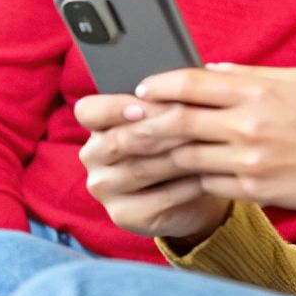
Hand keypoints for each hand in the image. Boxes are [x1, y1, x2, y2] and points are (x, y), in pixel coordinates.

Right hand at [74, 93, 229, 240]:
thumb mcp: (168, 117)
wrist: (191, 190)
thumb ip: (166, 101)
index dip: (113, 108)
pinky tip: (206, 174)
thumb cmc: (176, 142)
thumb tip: (190, 79)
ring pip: (140, 169)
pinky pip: (158, 198)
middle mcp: (92, 156)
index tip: (141, 106)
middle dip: (159, 128)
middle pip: (119, 140)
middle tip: (193, 120)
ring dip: (175, 155)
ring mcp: (104, 188)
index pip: (88, 111)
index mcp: (96, 125)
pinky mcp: (123, 215)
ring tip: (205, 143)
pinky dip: (186, 185)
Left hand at [132, 63, 295, 210]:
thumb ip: (248, 75)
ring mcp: (250, 161)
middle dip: (145, 121)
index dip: (159, 84)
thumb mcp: (294, 82)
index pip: (192, 83)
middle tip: (124, 121)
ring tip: (139, 149)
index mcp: (258, 92)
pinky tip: (173, 173)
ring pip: (186, 156)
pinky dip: (188, 176)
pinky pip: (206, 182)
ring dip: (159, 153)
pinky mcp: (252, 190)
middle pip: (180, 121)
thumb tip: (205, 72)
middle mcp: (250, 125)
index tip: (142, 88)